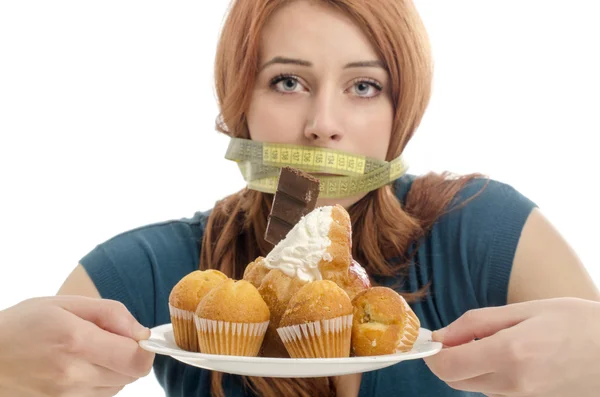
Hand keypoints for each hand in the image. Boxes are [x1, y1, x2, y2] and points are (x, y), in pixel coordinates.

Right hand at [0, 296, 154, 396]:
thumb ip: (111, 313)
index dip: (144, 347)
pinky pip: (98, 396)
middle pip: (132, 375)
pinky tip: (77, 367)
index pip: (137, 359)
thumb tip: (141, 332)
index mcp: (77, 342)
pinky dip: (98, 382)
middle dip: (128, 356)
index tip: (134, 337)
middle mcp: (73, 375)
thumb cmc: (22, 325)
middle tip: (106, 340)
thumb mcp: (65, 303)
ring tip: (86, 352)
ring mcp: (66, 396)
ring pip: (117, 387)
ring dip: (113, 369)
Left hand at [424, 297, 599, 396]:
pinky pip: (496, 391)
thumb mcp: (525, 310)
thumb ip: (476, 323)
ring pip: (474, 386)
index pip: (447, 366)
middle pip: (455, 381)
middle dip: (447, 359)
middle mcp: (514, 384)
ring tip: (497, 340)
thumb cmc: (578, 322)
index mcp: (509, 354)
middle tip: (461, 336)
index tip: (433, 338)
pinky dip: (490, 374)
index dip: (432, 353)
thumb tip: (442, 335)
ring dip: (470, 366)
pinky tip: (513, 355)